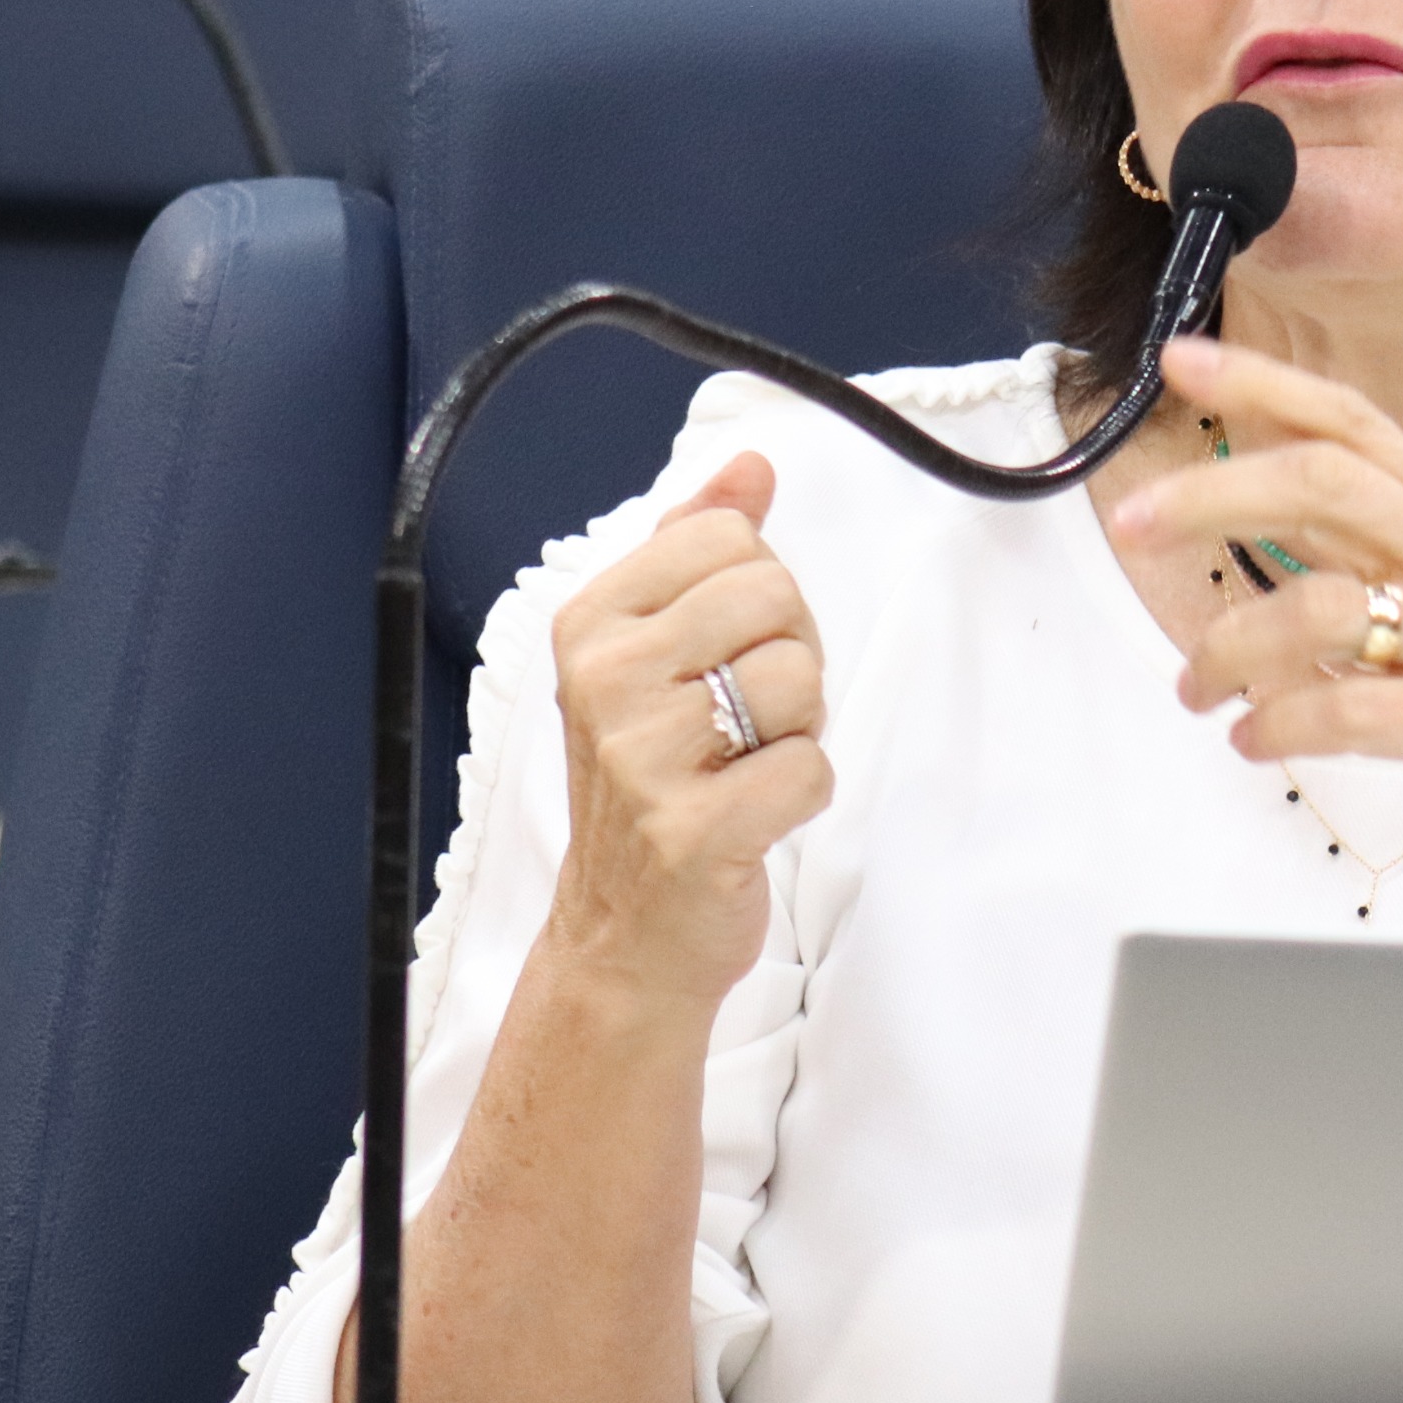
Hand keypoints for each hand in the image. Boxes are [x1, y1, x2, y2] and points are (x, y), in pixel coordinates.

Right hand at [541, 452, 832, 1009]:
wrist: (623, 936)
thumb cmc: (651, 783)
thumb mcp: (653, 653)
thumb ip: (698, 548)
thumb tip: (751, 466)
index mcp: (592, 622)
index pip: (732, 540)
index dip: (760, 596)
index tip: (723, 655)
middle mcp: (604, 679)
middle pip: (775, 596)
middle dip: (789, 656)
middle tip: (743, 720)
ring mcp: (641, 757)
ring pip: (799, 678)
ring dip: (797, 729)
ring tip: (742, 768)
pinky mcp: (691, 830)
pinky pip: (810, 767)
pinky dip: (803, 795)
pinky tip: (752, 818)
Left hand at [1112, 338, 1402, 932]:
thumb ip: (1356, 548)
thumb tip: (1246, 496)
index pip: (1350, 422)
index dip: (1263, 384)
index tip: (1181, 360)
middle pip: (1321, 482)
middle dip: (1211, 494)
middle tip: (1132, 524)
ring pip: (1319, 606)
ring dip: (1229, 649)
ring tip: (1196, 692)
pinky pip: (1348, 709)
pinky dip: (1280, 724)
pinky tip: (1251, 740)